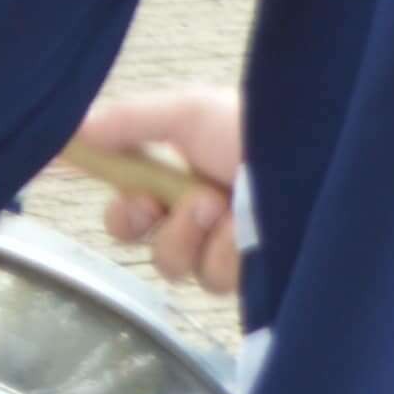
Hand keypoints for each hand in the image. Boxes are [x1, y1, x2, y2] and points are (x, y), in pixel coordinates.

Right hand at [69, 89, 243, 293]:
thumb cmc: (262, 125)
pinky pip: (218, 281)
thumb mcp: (191, 112)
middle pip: (153, 252)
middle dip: (162, 230)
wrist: (324, 151)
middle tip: (191, 204)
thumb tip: (69, 130)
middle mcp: (211, 218)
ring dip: (196, 236)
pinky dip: (228, 253)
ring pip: (182, 269)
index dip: (123, 216)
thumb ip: (128, 122)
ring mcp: (236, 248)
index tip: (134, 201)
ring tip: (226, 207)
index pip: (133, 217)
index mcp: (190, 180)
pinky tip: (252, 230)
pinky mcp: (258, 274)